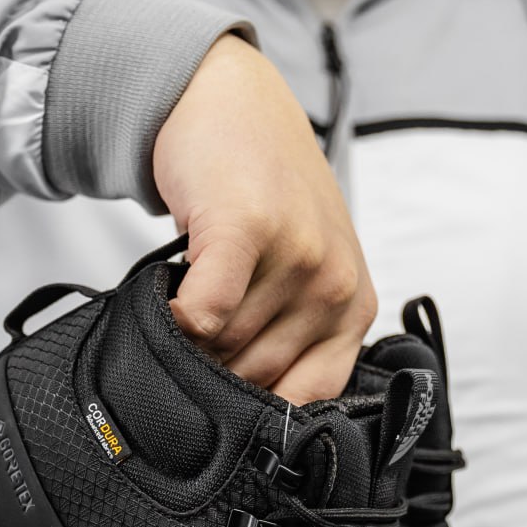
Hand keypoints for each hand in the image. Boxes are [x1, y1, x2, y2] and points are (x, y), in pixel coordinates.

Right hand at [153, 34, 376, 404]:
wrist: (230, 103)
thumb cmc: (263, 194)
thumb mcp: (303, 273)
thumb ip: (293, 342)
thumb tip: (248, 423)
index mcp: (354, 308)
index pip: (305, 402)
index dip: (255, 412)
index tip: (225, 397)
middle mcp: (335, 286)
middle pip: (255, 378)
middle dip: (214, 367)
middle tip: (198, 326)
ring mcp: (298, 256)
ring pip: (223, 349)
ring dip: (190, 336)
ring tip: (192, 293)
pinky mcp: (248, 229)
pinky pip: (203, 314)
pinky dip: (175, 316)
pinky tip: (172, 292)